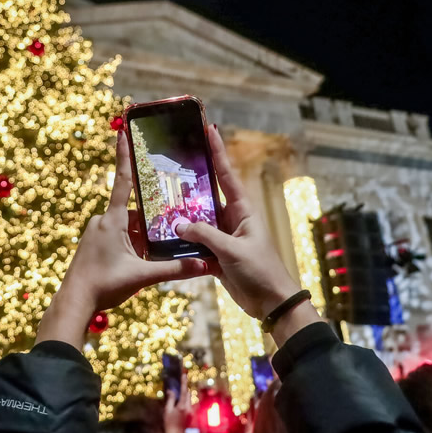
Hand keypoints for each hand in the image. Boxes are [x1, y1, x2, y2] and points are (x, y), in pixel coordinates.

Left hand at [36, 134, 208, 348]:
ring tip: (148, 257)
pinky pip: (118, 237)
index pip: (124, 181)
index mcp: (113, 220)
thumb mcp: (143, 276)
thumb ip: (174, 269)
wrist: (74, 302)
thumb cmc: (104, 285)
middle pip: (135, 213)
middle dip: (150, 223)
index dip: (125, 155)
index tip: (122, 131)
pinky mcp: (93, 244)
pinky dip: (131, 246)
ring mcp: (96, 232)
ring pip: (128, 228)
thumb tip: (205, 265)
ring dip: (141, 238)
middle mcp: (102, 221)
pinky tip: (136, 262)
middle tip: (165, 231)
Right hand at [164, 372, 191, 432]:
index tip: (184, 374)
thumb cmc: (169, 423)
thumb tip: (171, 391)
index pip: (184, 391)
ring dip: (184, 395)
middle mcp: (189, 408)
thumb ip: (170, 399)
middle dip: (184, 389)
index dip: (184, 382)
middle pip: (188, 394)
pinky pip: (188, 404)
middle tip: (179, 384)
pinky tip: (179, 403)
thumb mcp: (167, 411)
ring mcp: (191, 411)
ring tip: (177, 395)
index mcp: (182, 406)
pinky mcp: (191, 414)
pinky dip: (185, 401)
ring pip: (189, 399)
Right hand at [173, 126, 308, 327]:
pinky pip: (197, 244)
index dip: (218, 152)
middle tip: (170, 167)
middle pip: (207, 197)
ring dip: (183, 218)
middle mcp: (233, 220)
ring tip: (160, 204)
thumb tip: (179, 224)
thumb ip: (205, 235)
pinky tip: (166, 239)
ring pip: (198, 223)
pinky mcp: (218, 256)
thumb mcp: (232, 250)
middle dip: (190, 184)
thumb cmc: (259, 271)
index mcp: (243, 210)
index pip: (227, 175)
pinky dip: (184, 244)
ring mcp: (224, 238)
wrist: (271, 303)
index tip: (209, 130)